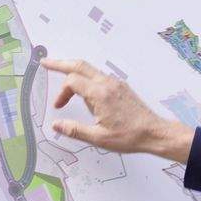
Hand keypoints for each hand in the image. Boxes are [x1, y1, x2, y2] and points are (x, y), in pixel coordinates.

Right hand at [41, 58, 193, 161]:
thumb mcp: (98, 138)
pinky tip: (84, 90)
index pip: (72, 82)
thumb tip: (56, 125)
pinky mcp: (120, 87)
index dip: (61, 93)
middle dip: (60, 63)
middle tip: (46, 63)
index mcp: (100, 94)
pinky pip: (99, 76)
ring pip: (90, 69)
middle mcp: (107, 84)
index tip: (59, 106)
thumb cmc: (130, 136)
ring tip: (62, 73)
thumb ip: (74, 130)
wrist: (154, 132)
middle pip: (79, 65)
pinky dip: (86, 77)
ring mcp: (115, 83)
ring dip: (74, 71)